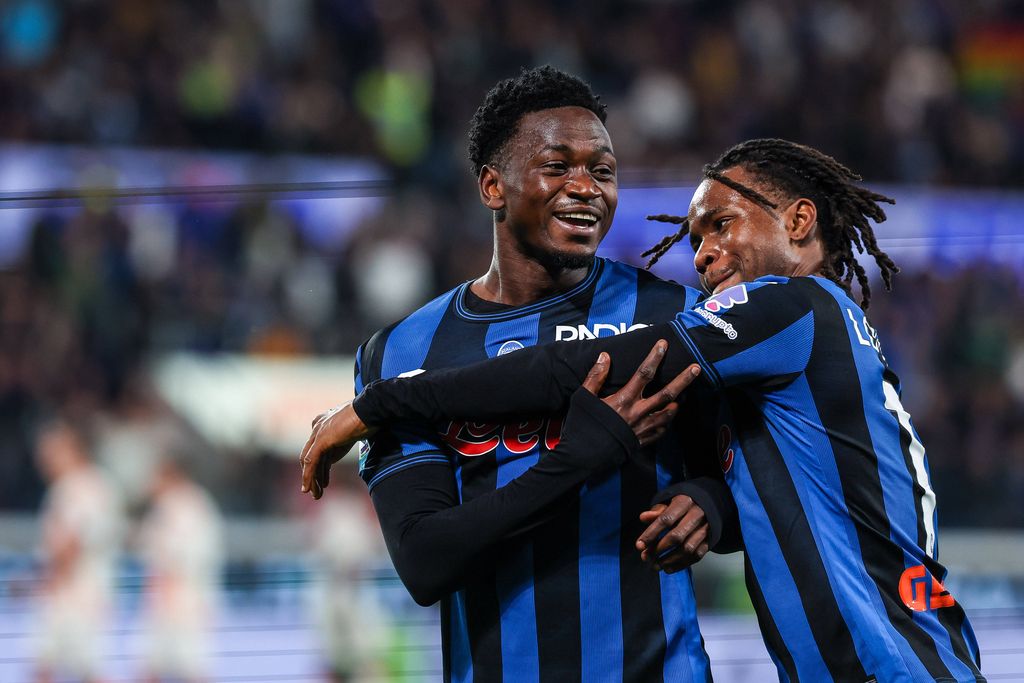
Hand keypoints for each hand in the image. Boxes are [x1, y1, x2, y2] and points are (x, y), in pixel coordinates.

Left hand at [300, 403, 376, 499]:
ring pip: (309, 461)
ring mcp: (318, 433)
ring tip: (315, 495)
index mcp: (324, 422)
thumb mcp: (355, 429)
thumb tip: (353, 442)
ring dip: (312, 480)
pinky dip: (309, 476)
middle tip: (315, 490)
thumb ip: (347, 437)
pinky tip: (309, 487)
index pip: (317, 449)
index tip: (323, 480)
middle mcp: (317, 427)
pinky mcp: (321, 440)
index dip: (319, 466)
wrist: (371, 410)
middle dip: (313, 475)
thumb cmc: (369, 416)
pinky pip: (311, 462)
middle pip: (311, 456)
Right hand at [581, 340, 701, 446]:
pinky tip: (669, 417)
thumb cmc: (581, 425)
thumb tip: (605, 356)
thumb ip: (596, 376)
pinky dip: (667, 422)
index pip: (644, 374)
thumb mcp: (583, 397)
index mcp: (624, 400)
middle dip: (683, 380)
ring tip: (684, 396)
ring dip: (677, 403)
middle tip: (696, 368)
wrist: (583, 456)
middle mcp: (637, 413)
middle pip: (666, 394)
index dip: (654, 357)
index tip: (664, 344)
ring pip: (668, 414)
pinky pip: (660, 431)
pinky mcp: (641, 442)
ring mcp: (642, 429)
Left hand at [635, 495, 709, 572]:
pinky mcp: (710, 540)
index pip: (665, 519)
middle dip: (658, 549)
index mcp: (684, 502)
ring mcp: (706, 528)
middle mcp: (697, 515)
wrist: (707, 506)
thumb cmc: (682, 506)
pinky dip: (681, 565)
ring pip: (687, 549)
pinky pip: (696, 556)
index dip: (651, 534)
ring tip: (656, 566)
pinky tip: (668, 568)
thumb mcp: (668, 503)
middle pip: (677, 536)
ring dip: (669, 560)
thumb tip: (643, 518)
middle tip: (646, 557)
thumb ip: (656, 512)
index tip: (639, 546)